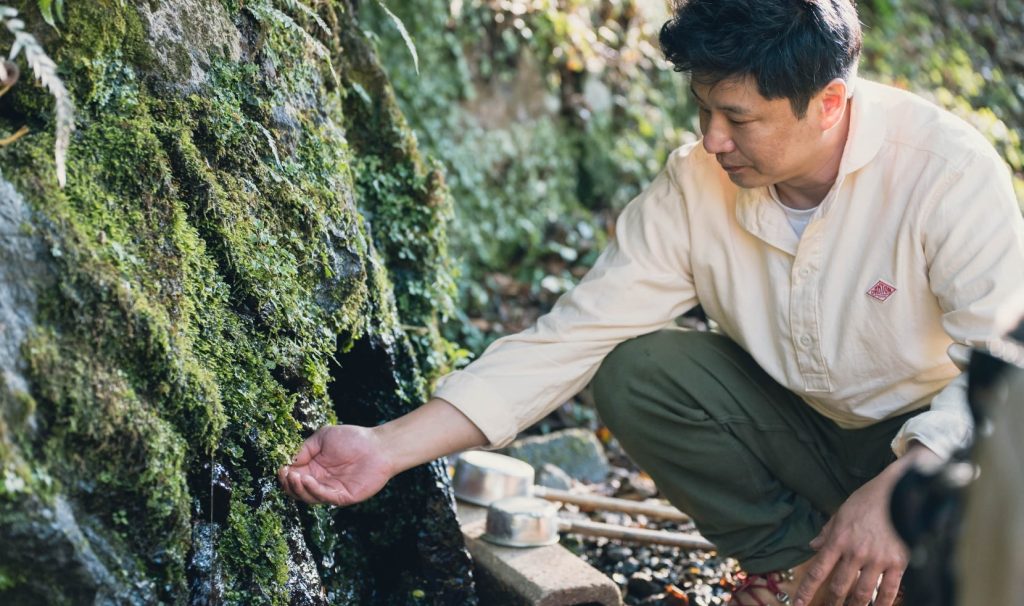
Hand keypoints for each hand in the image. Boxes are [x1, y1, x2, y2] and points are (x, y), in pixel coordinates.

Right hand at [278, 424, 394, 505]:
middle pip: (298, 489)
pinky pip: (323, 497)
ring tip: (294, 476)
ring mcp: (331, 490)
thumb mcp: (323, 437)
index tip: (280, 468)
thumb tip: (289, 461)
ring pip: (308, 496)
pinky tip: (306, 479)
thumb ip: (305, 449)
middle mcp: (321, 481)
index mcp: (315, 468)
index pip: (295, 476)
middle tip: (285, 474)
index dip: (285, 474)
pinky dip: (312, 490)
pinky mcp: (342, 497)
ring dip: (298, 488)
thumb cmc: (353, 439)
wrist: (378, 446)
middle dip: (288, 483)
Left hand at [792, 471, 908, 605]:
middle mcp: (855, 553)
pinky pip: (889, 590)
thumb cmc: (869, 499)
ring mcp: (877, 559)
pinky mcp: (898, 563)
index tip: (797, 603)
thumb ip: (827, 532)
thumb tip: (813, 545)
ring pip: (862, 593)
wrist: (901, 491)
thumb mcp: (842, 512)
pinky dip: (882, 603)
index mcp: (838, 540)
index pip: (818, 571)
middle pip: (839, 587)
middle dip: (831, 602)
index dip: (806, 590)